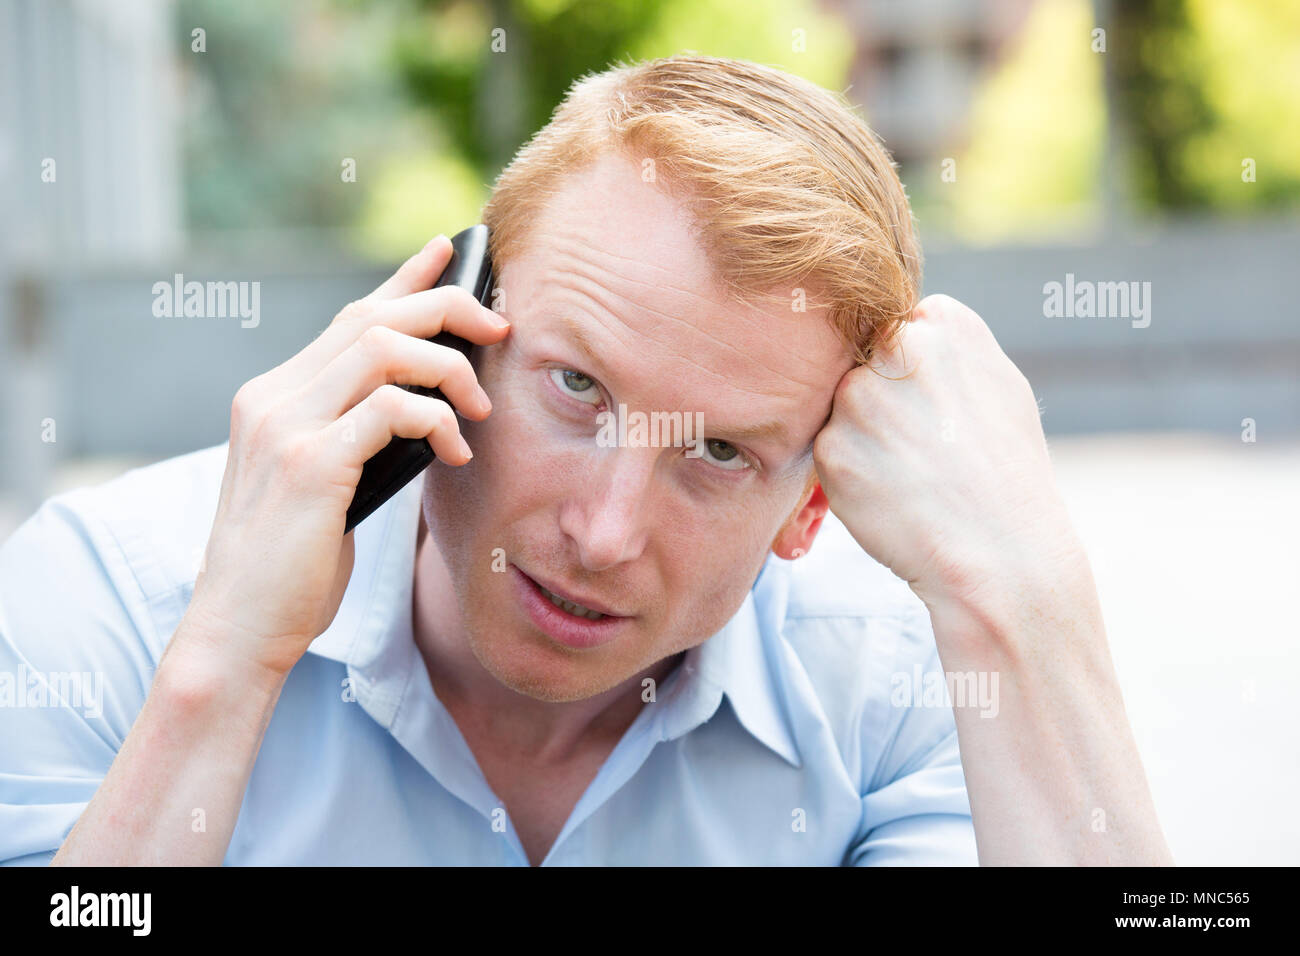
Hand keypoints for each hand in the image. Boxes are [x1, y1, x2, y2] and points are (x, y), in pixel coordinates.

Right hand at [184, 236, 509, 675]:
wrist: (240, 629)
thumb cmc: (293, 566)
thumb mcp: (327, 486)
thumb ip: (359, 438)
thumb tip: (431, 411)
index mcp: (274, 396)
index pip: (350, 316)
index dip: (404, 278)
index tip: (450, 251)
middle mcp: (273, 396)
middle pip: (374, 317)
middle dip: (448, 309)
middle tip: (501, 329)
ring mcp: (285, 425)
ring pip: (385, 348)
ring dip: (450, 369)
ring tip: (481, 410)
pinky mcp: (310, 463)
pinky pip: (391, 408)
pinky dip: (438, 420)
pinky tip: (457, 452)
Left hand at [812, 294, 1086, 638]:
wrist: (1001, 552)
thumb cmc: (1007, 473)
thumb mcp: (998, 384)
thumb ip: (944, 348)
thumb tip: (899, 330)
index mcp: (943, 322)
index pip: (895, 331)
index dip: (910, 379)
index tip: (938, 414)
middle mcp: (898, 347)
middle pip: (860, 368)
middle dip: (879, 406)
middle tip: (922, 451)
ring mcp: (860, 397)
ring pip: (840, 410)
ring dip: (862, 440)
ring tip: (912, 474)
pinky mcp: (832, 447)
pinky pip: (830, 452)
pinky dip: (852, 475)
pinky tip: (892, 495)